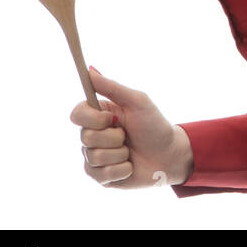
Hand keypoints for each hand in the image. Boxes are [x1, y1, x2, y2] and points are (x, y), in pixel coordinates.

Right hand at [71, 67, 194, 187]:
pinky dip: (122, 169)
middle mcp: (93, 137)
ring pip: (94, 157)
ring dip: (120, 154)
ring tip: (131, 151)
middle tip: (128, 136)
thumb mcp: (137, 101)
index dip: (92, 119)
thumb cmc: (155, 125)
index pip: (76, 114)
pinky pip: (102, 175)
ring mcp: (95, 158)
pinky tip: (130, 166)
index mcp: (99, 116)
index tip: (112, 118)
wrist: (170, 154)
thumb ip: (112, 87)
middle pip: (85, 137)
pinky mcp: (101, 177)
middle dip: (113, 137)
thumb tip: (89, 70)